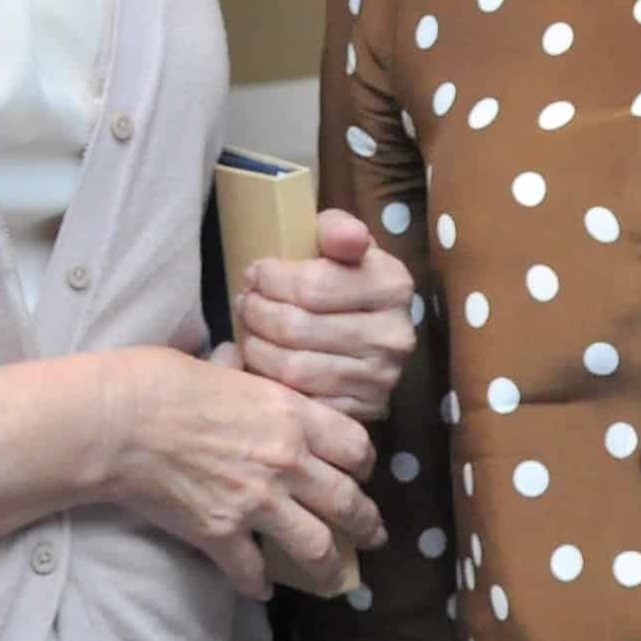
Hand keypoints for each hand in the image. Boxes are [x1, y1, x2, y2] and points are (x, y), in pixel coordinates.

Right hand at [97, 346, 380, 600]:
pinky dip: (259, 584)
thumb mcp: (223, 367)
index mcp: (291, 414)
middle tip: (373, 534)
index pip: (355, 447)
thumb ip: (245, 376)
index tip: (362, 474)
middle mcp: (287, 461)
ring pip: (316, 544)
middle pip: (347, 501)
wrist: (119, 422)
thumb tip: (236, 364)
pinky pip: (252, 570)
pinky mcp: (221, 534)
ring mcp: (257, 502)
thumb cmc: (162, 381)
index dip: (365, 464)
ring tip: (336, 575)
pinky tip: (262, 590)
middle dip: (365, 523)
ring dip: (329, 564)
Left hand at [238, 210, 418, 421]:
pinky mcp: (362, 412)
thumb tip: (347, 239)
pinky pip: (300, 402)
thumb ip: (337, 229)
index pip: (311, 285)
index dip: (271, 278)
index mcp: (393, 285)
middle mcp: (395, 336)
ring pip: (293, 368)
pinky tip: (265, 363)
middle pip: (297, 329)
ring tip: (250, 330)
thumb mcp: (339, 242)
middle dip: (258, 312)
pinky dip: (272, 383)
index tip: (255, 273)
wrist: (367, 331)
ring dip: (257, 347)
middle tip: (245, 302)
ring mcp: (381, 380)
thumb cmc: (341, 278)